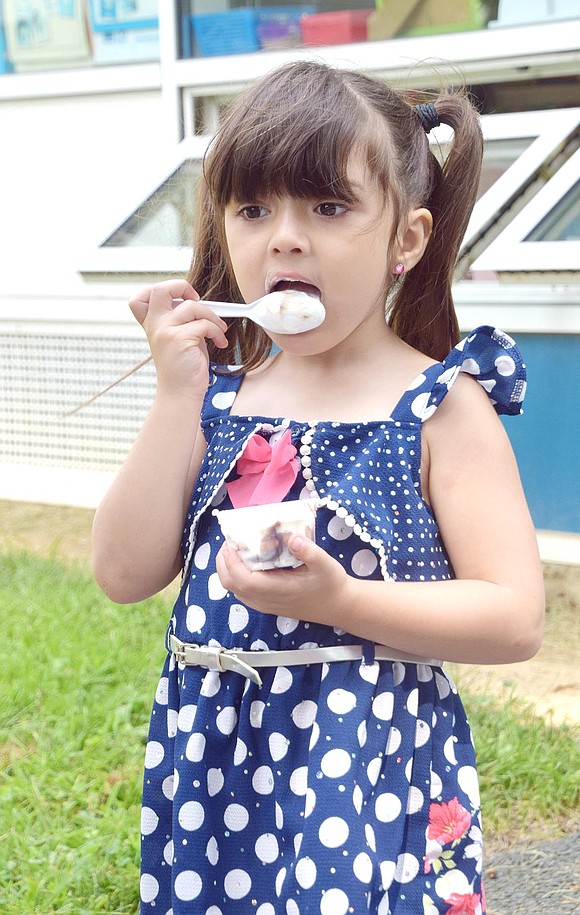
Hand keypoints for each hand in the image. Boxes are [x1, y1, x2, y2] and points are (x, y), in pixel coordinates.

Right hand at [129, 280, 228, 397]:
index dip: (161, 290)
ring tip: (219, 330)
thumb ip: (182, 320)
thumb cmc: (184, 368)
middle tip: (196, 300)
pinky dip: (217, 331)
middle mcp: (155, 326)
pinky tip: (219, 341)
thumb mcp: (179, 338)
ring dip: (212, 316)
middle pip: (160, 289)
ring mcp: (165, 332)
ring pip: (192, 306)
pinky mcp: (179, 340)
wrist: (181, 394)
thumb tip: (200, 304)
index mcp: (152, 325)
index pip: (141, 297)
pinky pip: (204, 324)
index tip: (180, 298)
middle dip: (182, 287)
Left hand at [215, 534, 350, 625]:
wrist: (339, 606)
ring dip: (228, 568)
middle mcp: (265, 600)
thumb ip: (309, 551)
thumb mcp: (325, 564)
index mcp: (276, 590)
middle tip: (230, 540)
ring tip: (235, 547)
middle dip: (223, 561)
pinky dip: (236, 575)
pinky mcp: (266, 604)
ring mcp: (264, 604)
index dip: (231, 561)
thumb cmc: (331, 584)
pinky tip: (247, 561)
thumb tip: (292, 537)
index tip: (231, 542)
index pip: (242, 579)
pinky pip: (242, 591)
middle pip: (230, 584)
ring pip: (233, 589)